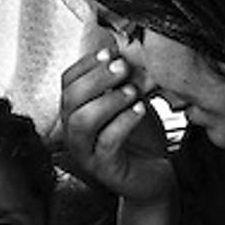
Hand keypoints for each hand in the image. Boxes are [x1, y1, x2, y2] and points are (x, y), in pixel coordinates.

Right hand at [57, 46, 173, 203]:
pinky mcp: (104, 169)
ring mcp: (86, 152)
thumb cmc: (141, 137)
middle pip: (70, 99)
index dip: (87, 64)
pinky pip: (106, 143)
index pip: (68, 81)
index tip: (110, 53)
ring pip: (81, 122)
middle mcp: (74, 131)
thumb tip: (128, 51)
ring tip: (132, 92)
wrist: (156, 174)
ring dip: (107, 101)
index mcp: (77, 111)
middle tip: (122, 68)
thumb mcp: (132, 101)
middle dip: (96, 78)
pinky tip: (139, 111)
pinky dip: (123, 122)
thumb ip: (126, 79)